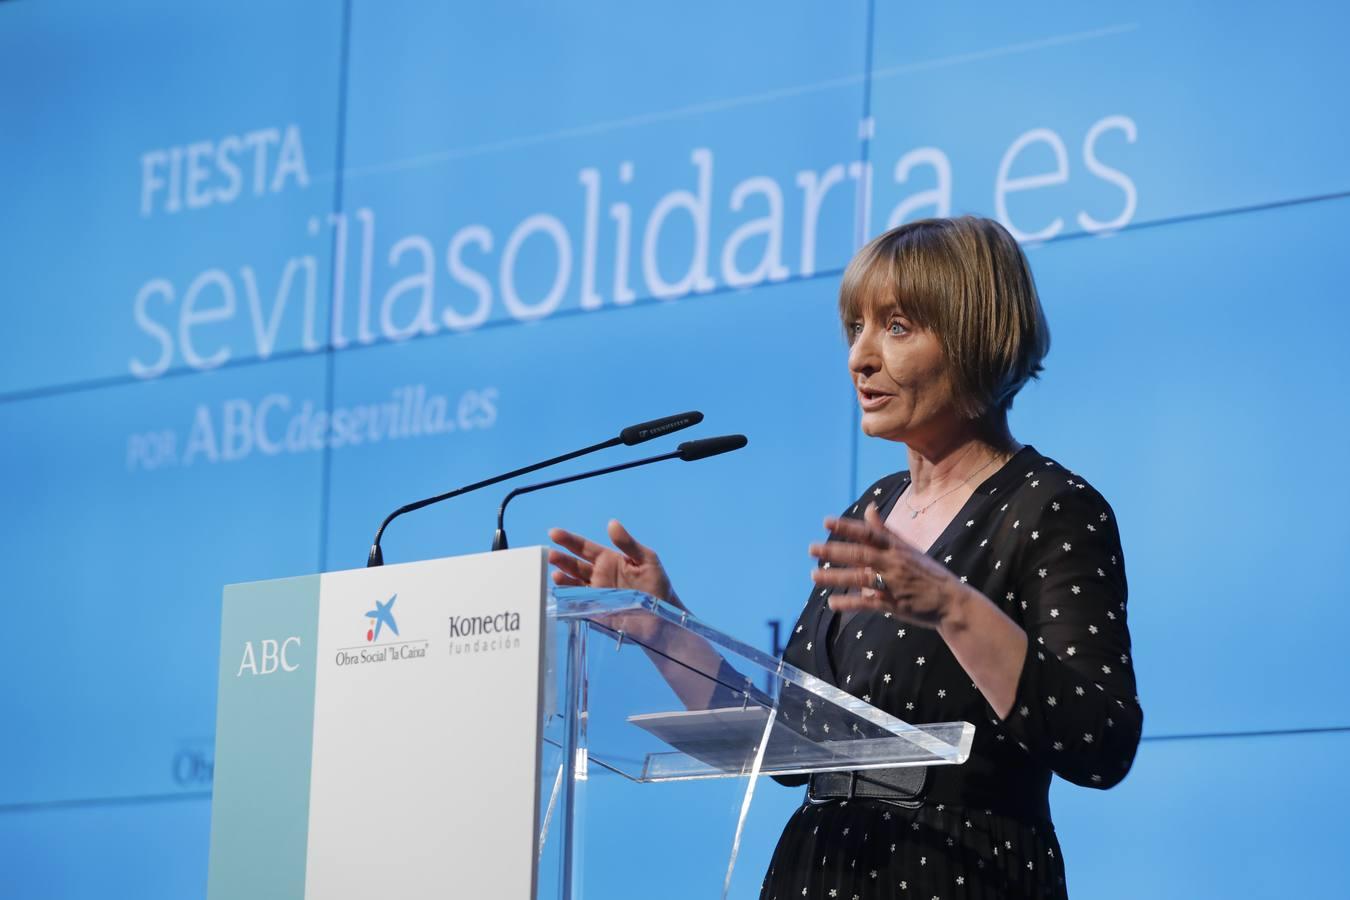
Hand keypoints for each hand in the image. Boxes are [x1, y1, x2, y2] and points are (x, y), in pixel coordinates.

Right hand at [548, 520, 683, 644]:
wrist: (664, 617)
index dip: (569, 540)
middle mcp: (599, 575)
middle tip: (549, 554)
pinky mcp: (597, 610)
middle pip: (574, 565)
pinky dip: (568, 599)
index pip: (584, 547)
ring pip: (573, 583)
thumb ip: (628, 544)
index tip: (553, 533)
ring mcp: (596, 593)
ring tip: (555, 575)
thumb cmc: (658, 585)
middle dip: (561, 559)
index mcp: (609, 560)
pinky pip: (578, 603)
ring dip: (563, 578)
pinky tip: (560, 594)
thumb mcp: (647, 560)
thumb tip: (611, 524)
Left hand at [808, 502, 963, 628]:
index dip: (847, 527)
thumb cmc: (927, 572)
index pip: (869, 533)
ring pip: (860, 578)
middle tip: (811, 548)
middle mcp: (895, 563)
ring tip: (813, 576)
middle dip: (835, 551)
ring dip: (835, 577)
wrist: (952, 602)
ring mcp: (894, 584)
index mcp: (898, 548)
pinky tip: (832, 603)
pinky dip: (850, 603)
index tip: (826, 521)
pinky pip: (868, 603)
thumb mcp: (908, 548)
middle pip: (861, 554)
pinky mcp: (894, 605)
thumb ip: (885, 530)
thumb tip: (869, 507)